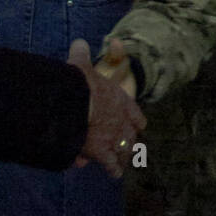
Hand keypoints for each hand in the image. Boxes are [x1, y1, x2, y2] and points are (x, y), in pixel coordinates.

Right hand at [67, 39, 145, 177]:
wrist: (77, 104)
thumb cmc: (80, 84)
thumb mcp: (81, 65)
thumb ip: (81, 54)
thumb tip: (78, 42)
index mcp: (121, 101)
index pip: (136, 115)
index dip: (136, 121)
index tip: (139, 126)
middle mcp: (122, 121)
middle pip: (131, 135)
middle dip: (129, 141)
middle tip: (129, 148)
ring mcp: (115, 137)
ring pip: (125, 150)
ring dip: (123, 156)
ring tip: (123, 163)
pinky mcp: (102, 151)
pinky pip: (110, 163)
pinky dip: (111, 168)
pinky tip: (113, 173)